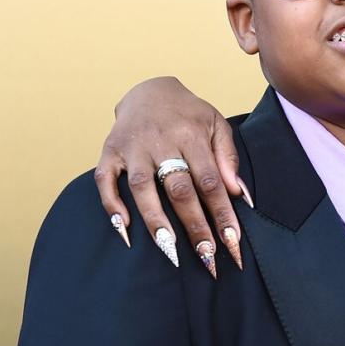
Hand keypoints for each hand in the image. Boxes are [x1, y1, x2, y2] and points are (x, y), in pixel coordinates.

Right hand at [94, 77, 246, 276]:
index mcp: (191, 134)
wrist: (149, 90)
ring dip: (156, 219)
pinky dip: (112, 204)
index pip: (210, 181)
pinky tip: (125, 229)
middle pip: (179, 188)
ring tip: (169, 249)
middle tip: (206, 255)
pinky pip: (104, 179)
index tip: (232, 241)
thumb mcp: (216, 125)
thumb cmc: (188, 114)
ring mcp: (132, 146)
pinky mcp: (109, 151)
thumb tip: (240, 195)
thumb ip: (227, 157)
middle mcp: (161, 140)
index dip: (221, 212)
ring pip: (142, 187)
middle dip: (194, 224)